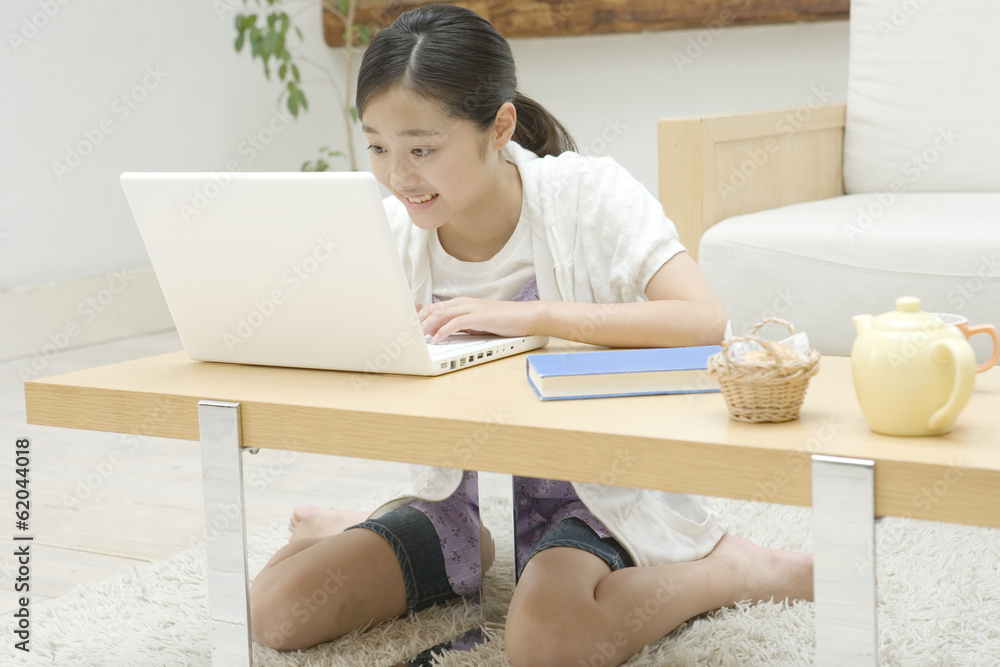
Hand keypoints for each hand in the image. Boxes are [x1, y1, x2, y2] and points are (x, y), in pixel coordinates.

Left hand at [418, 297, 537, 342]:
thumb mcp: (477, 322)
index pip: (434, 308)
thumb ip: (460, 325)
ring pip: (441, 314)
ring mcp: (471, 308)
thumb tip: (443, 332)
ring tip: (417, 336)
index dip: (419, 316)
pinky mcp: (479, 317)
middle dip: (418, 321)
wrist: (526, 316)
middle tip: (407, 333)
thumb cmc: (504, 321)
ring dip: (427, 326)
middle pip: (433, 309)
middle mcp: (464, 303)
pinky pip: (455, 323)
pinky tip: (437, 339)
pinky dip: (443, 331)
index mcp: (462, 303)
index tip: (409, 327)